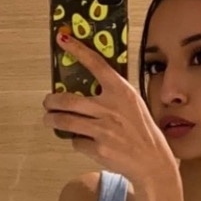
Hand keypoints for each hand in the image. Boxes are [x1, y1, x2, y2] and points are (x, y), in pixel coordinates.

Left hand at [43, 31, 176, 188]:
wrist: (152, 161)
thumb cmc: (142, 131)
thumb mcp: (133, 105)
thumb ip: (114, 94)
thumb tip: (88, 85)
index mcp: (122, 92)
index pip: (96, 64)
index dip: (78, 50)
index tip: (63, 39)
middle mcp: (110, 108)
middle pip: (67, 100)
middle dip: (51, 102)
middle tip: (48, 103)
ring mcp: (103, 129)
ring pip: (65, 121)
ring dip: (52, 120)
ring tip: (50, 119)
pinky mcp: (98, 149)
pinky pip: (76, 142)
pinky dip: (77, 142)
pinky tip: (85, 142)